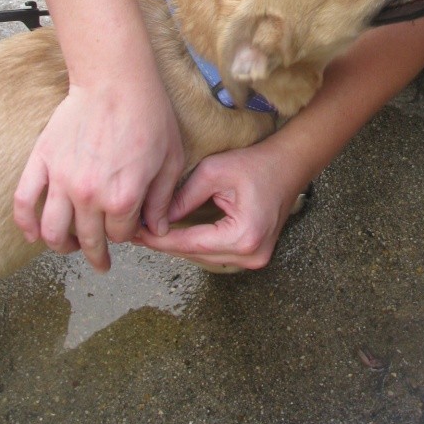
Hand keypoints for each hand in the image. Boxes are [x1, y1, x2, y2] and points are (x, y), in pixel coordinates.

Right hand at [13, 66, 184, 271]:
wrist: (116, 81)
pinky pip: (24, 202)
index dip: (127, 236)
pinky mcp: (42, 162)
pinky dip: (25, 224)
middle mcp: (89, 195)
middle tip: (100, 260)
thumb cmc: (149, 116)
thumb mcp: (170, 159)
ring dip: (60, 246)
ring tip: (68, 248)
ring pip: (52, 231)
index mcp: (123, 197)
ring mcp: (61, 180)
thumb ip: (161, 199)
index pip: (121, 235)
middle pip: (88, 240)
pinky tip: (32, 234)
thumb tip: (157, 230)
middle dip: (96, 254)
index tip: (129, 230)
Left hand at [137, 143, 296, 270]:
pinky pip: (216, 254)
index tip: (134, 233)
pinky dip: (196, 245)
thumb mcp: (214, 172)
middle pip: (195, 255)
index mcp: (243, 236)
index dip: (159, 239)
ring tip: (149, 234)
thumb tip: (157, 218)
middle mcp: (251, 255)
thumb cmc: (256, 164)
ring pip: (204, 258)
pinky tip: (175, 235)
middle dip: (165, 244)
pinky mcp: (254, 255)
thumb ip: (184, 197)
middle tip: (134, 232)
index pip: (190, 243)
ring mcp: (255, 259)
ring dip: (179, 246)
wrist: (289, 165)